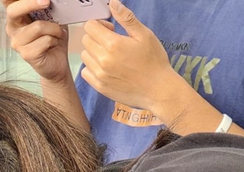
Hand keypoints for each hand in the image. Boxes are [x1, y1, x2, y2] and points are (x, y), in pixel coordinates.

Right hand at [1, 0, 73, 85]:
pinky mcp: (27, 54)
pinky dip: (55, 40)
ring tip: (58, 33)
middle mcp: (12, 28)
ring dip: (54, 28)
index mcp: (16, 16)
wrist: (57, 63)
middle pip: (13, 10)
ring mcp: (17, 42)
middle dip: (31, 3)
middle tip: (47, 2)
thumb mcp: (50, 17)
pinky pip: (45, 40)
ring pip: (38, 26)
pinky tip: (54, 43)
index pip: (6, 2)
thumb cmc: (52, 38)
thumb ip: (44, 7)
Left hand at [80, 0, 187, 118]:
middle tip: (112, 43)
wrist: (159, 91)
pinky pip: (85, 73)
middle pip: (86, 40)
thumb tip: (112, 2)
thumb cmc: (154, 62)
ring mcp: (100, 75)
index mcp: (113, 44)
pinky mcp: (100, 87)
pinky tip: (106, 68)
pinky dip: (92, 68)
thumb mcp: (144, 35)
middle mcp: (103, 60)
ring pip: (85, 56)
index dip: (100, 25)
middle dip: (96, 37)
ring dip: (94, 52)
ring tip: (109, 56)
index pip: (90, 26)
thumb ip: (126, 18)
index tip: (111, 30)